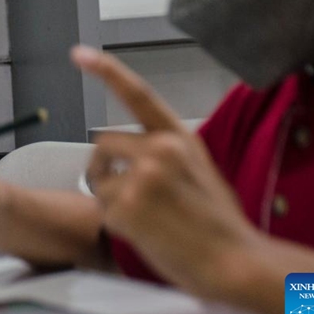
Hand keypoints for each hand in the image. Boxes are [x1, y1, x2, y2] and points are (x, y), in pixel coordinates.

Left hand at [73, 45, 259, 296]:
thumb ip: (165, 151)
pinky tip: (145, 232)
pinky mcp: (126, 205)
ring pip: (97, 177)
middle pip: (102, 144)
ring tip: (146, 215)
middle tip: (133, 196)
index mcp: (178, 136)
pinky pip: (101, 208)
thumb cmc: (218, 221)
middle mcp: (159, 148)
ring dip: (109, 195)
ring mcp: (141, 176)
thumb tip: (129, 152)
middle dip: (106, 167)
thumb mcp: (198, 169)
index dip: (106, 70)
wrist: (233, 260)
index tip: (80, 53)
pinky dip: (115, 222)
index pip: (137, 94)